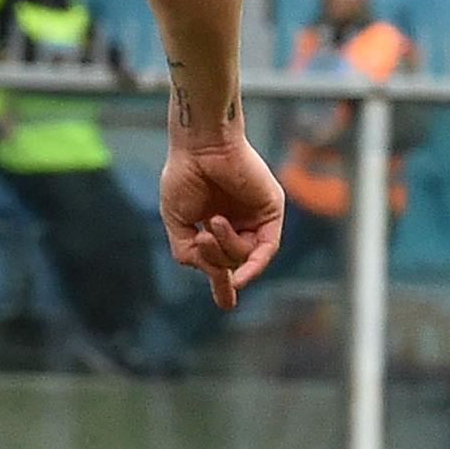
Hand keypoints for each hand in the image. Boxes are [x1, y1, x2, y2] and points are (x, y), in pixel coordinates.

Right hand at [156, 134, 284, 311]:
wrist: (199, 144)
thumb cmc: (184, 174)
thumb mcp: (177, 221)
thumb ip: (189, 252)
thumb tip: (212, 275)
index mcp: (216, 221)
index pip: (224, 259)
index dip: (223, 283)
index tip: (226, 304)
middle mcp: (240, 220)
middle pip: (231, 261)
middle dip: (213, 258)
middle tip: (199, 239)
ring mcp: (256, 216)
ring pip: (245, 256)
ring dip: (224, 250)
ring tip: (211, 224)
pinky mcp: (271, 210)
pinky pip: (267, 248)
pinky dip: (254, 265)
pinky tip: (239, 276)